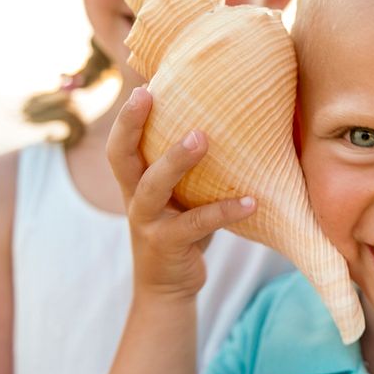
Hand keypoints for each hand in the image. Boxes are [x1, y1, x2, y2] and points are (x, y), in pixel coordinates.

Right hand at [107, 86, 257, 299]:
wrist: (169, 288)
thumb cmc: (181, 231)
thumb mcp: (178, 198)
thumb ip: (188, 170)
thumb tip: (226, 125)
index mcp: (135, 183)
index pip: (121, 144)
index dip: (126, 117)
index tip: (142, 85)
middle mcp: (134, 199)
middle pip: (121, 157)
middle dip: (129, 124)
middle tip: (149, 94)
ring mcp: (148, 223)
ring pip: (153, 187)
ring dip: (176, 159)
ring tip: (202, 137)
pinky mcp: (168, 245)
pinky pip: (197, 223)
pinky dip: (225, 211)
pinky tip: (252, 201)